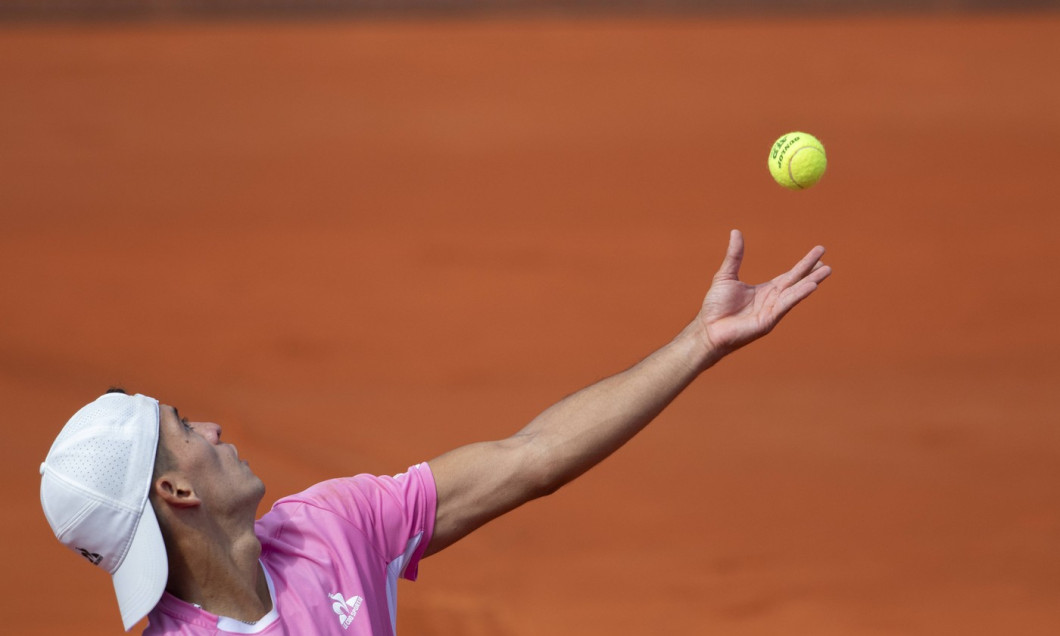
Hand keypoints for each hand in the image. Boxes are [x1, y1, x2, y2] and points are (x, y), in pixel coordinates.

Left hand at [697, 230, 830, 361]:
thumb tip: (736, 231)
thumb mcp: (726, 275)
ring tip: (826, 272)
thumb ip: (735, 255)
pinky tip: (811, 286)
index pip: (790, 275)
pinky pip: (785, 305)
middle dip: (812, 272)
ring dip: (811, 282)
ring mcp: (772, 311)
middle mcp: (773, 300)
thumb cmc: (716, 306)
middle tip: (828, 263)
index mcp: (766, 290)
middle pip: (796, 282)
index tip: (820, 252)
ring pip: (795, 293)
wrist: (708, 328)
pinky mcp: (768, 321)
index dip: (804, 264)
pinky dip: (798, 295)